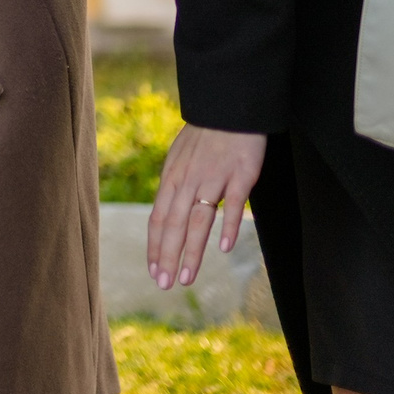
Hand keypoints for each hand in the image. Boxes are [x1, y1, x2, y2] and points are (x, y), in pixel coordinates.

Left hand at [147, 125, 266, 289]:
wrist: (228, 109)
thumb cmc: (205, 136)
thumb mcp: (179, 159)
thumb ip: (175, 187)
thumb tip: (167, 213)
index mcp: (172, 179)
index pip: (159, 218)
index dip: (155, 246)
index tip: (153, 270)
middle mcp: (188, 181)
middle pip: (174, 224)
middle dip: (167, 257)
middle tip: (165, 284)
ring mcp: (214, 179)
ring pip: (198, 220)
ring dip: (191, 251)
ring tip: (186, 277)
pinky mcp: (240, 176)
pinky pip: (233, 204)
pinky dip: (228, 226)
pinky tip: (223, 248)